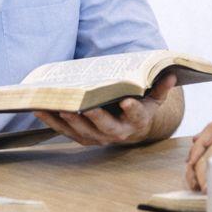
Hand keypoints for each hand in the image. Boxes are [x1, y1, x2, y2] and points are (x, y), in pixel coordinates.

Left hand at [34, 72, 177, 147]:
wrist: (130, 129)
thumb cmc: (140, 107)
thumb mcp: (153, 98)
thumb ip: (160, 87)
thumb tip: (171, 74)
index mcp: (137, 122)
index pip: (136, 116)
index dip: (132, 110)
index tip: (126, 101)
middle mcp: (117, 133)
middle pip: (105, 128)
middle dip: (94, 118)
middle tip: (83, 106)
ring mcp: (98, 137)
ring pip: (82, 131)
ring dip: (67, 119)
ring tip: (55, 105)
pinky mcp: (82, 137)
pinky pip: (65, 131)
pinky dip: (52, 121)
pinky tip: (40, 108)